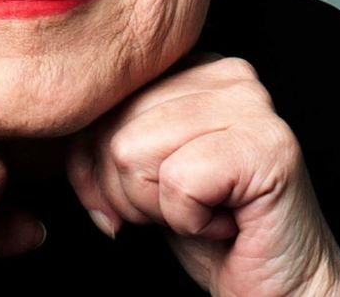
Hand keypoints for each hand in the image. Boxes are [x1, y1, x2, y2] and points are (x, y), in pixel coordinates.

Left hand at [66, 55, 339, 296]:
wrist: (280, 288)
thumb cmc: (207, 227)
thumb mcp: (137, 171)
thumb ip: (100, 138)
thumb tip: (59, 135)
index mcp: (193, 65)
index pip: (103, 98)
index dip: (94, 162)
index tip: (124, 199)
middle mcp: (226, 71)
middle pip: (114, 128)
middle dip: (125, 191)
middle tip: (176, 209)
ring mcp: (253, 103)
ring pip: (135, 151)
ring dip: (157, 207)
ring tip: (200, 212)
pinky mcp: (268, 144)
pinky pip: (178, 182)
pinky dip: (188, 221)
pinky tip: (223, 222)